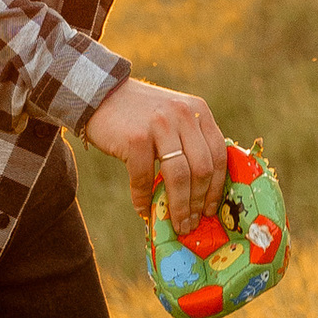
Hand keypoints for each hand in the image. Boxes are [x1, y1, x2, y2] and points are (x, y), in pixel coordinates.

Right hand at [83, 77, 227, 224]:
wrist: (100, 94)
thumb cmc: (138, 115)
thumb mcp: (173, 118)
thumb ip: (190, 142)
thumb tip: (201, 191)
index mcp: (199, 111)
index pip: (218, 154)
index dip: (216, 186)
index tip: (210, 209)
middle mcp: (184, 114)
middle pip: (201, 168)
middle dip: (198, 202)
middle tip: (191, 223)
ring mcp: (160, 124)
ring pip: (179, 176)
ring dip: (178, 206)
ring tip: (176, 224)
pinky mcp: (136, 137)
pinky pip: (145, 176)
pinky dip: (143, 198)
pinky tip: (142, 209)